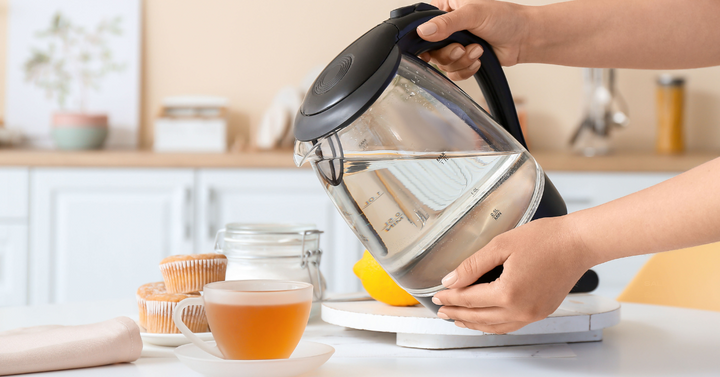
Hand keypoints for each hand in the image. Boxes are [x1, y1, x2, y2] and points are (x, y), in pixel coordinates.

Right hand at [417, 0, 529, 79]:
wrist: (525, 38)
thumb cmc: (506, 18)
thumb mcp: (474, 14)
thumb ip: (447, 22)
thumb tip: (424, 31)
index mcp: (446, 8)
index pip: (422, 25)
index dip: (424, 39)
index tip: (429, 48)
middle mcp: (447, 27)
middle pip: (431, 50)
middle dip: (449, 53)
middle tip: (463, 48)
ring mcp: (455, 44)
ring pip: (443, 63)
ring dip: (462, 61)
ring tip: (478, 50)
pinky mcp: (463, 60)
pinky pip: (453, 73)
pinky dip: (466, 70)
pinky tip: (478, 60)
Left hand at [432, 215, 594, 333]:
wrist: (578, 243)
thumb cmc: (545, 239)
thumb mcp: (501, 245)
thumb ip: (472, 265)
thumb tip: (451, 280)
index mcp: (508, 293)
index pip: (469, 299)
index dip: (450, 297)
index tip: (437, 295)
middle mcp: (521, 310)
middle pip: (479, 317)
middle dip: (457, 313)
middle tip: (441, 309)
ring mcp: (532, 314)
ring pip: (494, 326)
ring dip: (473, 323)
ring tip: (457, 319)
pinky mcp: (541, 312)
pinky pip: (511, 325)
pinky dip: (493, 325)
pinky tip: (485, 321)